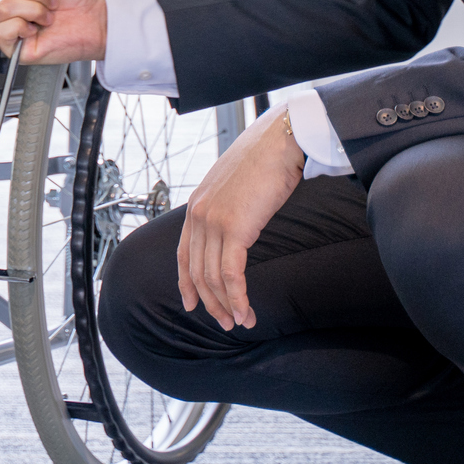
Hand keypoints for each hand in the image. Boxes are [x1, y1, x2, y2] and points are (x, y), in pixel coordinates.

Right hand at [0, 0, 106, 62]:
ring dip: (35, 9)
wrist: (97, 19)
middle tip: (54, 1)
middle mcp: (10, 1)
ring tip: (49, 16)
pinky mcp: (12, 45)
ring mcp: (10, 24)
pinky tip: (35, 29)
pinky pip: (0, 30)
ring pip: (4, 7)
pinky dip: (22, 27)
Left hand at [176, 106, 305, 330]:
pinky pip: (231, 273)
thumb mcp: (235, 186)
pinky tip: (246, 312)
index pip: (184, 254)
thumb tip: (237, 225)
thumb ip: (228, 207)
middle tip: (226, 323)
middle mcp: (198, 215)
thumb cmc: (265, 160)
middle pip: (197, 271)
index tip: (193, 304)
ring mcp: (213, 221)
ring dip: (227, 305)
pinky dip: (238, 297)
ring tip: (242, 323)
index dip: (187, 283)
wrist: (279, 140)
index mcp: (197, 205)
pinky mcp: (234, 228)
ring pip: (212, 277)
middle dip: (211, 302)